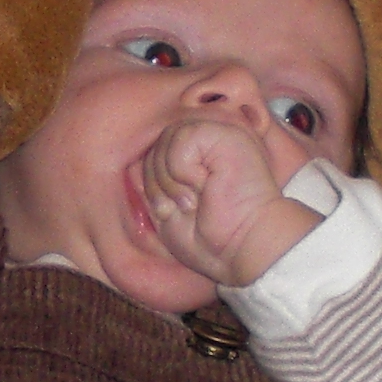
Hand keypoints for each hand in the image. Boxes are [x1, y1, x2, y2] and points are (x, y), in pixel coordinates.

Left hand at [139, 114, 323, 288]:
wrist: (245, 248)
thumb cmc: (213, 238)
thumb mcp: (169, 209)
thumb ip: (154, 182)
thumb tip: (136, 166)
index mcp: (200, 157)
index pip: (155, 153)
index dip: (151, 183)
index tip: (169, 211)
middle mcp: (210, 142)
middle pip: (157, 145)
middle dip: (156, 182)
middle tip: (180, 208)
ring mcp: (220, 134)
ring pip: (167, 139)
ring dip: (170, 179)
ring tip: (193, 201)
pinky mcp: (226, 134)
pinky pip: (182, 139)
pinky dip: (183, 170)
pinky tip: (205, 187)